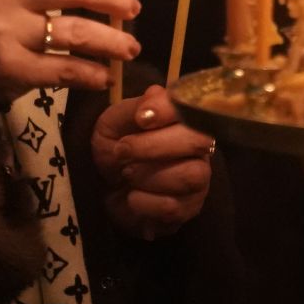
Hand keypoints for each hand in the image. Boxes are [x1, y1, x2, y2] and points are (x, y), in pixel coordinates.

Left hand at [92, 85, 213, 240]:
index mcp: (183, 117)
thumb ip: (135, 107)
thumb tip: (155, 95)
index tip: (141, 117)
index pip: (193, 106)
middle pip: (197, 141)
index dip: (169, 111)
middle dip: (153, 146)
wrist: (103, 186)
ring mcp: (199, 178)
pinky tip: (132, 196)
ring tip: (127, 173)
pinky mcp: (189, 208)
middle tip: (122, 150)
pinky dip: (145, 202)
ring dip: (149, 175)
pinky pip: (174, 206)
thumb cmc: (114, 146)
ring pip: (190, 175)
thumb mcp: (114, 122)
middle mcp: (199, 145)